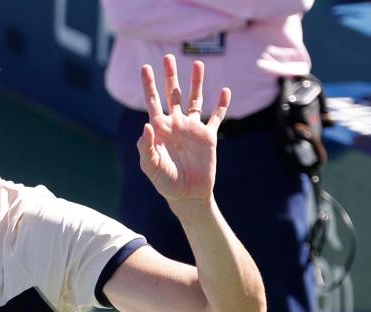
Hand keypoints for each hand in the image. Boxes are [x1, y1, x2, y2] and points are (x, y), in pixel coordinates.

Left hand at [137, 55, 230, 205]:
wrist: (187, 195)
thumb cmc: (165, 182)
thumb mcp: (151, 166)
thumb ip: (146, 147)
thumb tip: (146, 125)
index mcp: (160, 129)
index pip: (153, 102)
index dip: (149, 85)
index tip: (145, 67)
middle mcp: (176, 125)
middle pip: (173, 94)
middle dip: (170, 76)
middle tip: (168, 57)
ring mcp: (192, 129)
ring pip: (195, 100)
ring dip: (196, 83)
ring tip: (198, 64)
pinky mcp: (209, 137)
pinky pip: (215, 117)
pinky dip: (221, 104)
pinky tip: (224, 90)